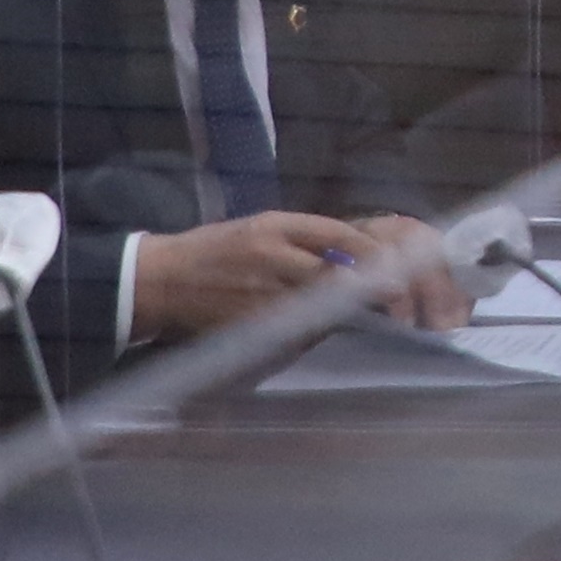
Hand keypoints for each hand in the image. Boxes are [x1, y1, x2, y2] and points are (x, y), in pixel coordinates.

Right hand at [127, 211, 463, 339]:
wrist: (158, 280)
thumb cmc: (215, 250)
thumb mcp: (261, 228)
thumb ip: (309, 240)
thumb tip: (361, 258)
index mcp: (278, 226)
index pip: (343, 237)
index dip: (379, 259)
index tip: (402, 278)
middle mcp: (273, 256)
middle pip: (339, 276)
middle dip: (373, 293)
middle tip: (401, 307)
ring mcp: (261, 293)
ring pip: (321, 309)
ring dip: (345, 317)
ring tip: (366, 323)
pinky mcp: (249, 324)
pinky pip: (294, 333)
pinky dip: (312, 335)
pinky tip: (316, 335)